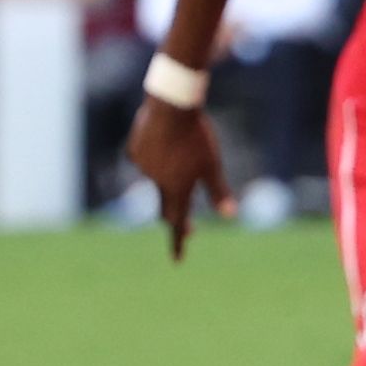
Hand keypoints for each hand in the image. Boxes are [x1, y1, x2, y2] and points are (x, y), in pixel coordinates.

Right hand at [128, 95, 230, 259]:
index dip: (178, 242)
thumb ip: (219, 191)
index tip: (177, 260)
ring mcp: (143, 166)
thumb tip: (231, 216)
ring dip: (168, 177)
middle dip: (176, 216)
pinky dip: (156, 157)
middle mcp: (157, 182)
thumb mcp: (212, 164)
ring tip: (182, 152)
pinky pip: (146, 158)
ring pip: (157, 178)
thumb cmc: (196, 136)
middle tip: (190, 227)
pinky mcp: (134, 148)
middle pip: (165, 206)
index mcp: (177, 188)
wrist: (170, 105)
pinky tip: (163, 141)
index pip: (178, 223)